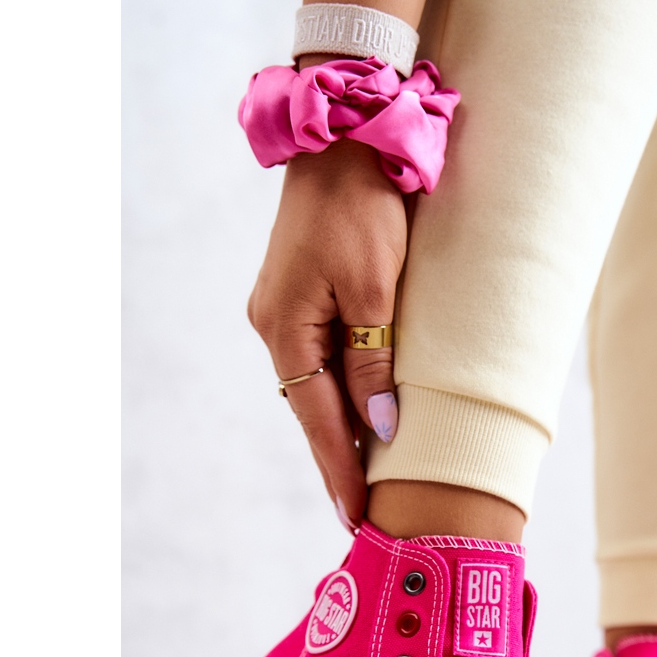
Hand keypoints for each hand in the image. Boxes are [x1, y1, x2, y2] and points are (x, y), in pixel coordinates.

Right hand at [248, 138, 403, 528]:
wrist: (345, 142)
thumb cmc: (363, 210)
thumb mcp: (376, 291)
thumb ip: (373, 365)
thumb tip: (381, 429)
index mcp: (284, 327)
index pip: (317, 419)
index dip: (338, 469)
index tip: (355, 514)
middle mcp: (275, 326)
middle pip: (312, 410)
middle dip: (338, 460)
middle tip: (364, 512)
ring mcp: (285, 313)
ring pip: (318, 388)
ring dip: (343, 429)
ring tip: (370, 478)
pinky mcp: (302, 300)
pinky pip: (323, 362)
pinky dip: (344, 394)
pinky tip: (365, 420)